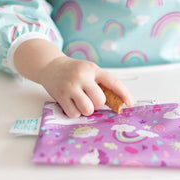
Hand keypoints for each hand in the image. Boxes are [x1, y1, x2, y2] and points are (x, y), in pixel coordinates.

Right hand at [13, 39, 132, 117]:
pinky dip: (75, 113)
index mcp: (92, 69)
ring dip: (86, 110)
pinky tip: (71, 104)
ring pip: (87, 109)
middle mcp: (82, 76)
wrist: (50, 66)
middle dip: (97, 104)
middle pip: (99, 100)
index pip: (112, 82)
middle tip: (90, 99)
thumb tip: (116, 103)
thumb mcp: (89, 71)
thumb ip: (100, 84)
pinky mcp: (60, 96)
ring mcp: (70, 86)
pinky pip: (74, 114)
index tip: (130, 103)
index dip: (123, 93)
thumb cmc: (73, 72)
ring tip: (81, 102)